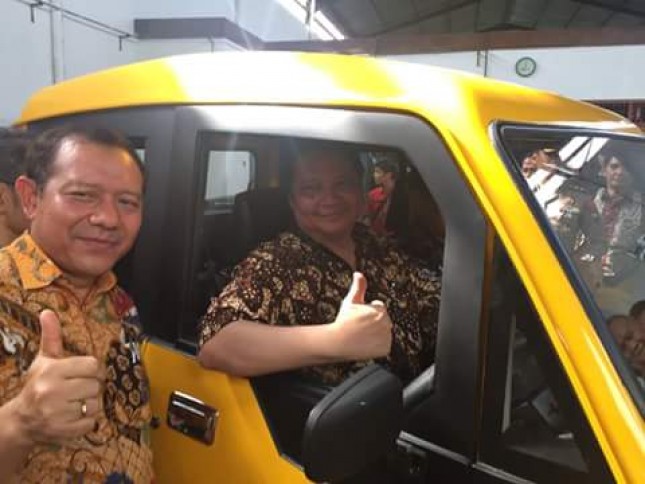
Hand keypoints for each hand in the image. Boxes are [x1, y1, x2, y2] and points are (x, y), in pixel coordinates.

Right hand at [13, 310, 103, 444]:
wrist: (21, 420)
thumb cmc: (38, 385)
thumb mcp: (44, 361)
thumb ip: (52, 337)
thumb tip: (47, 312)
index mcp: (52, 371)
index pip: (92, 365)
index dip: (92, 370)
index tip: (85, 374)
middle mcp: (53, 391)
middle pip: (96, 385)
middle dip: (90, 388)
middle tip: (77, 391)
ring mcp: (57, 413)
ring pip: (95, 405)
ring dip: (89, 405)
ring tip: (74, 404)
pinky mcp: (62, 431)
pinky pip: (91, 423)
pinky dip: (86, 422)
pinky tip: (72, 417)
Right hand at [328, 272, 392, 360]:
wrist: (338, 342)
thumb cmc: (343, 322)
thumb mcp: (351, 301)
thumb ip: (359, 286)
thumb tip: (358, 273)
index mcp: (381, 310)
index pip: (379, 307)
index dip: (367, 312)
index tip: (359, 318)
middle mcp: (387, 323)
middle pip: (383, 320)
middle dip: (374, 322)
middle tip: (360, 327)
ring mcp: (387, 337)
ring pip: (384, 333)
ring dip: (376, 334)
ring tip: (362, 336)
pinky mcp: (385, 349)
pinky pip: (384, 346)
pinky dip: (377, 346)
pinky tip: (366, 344)